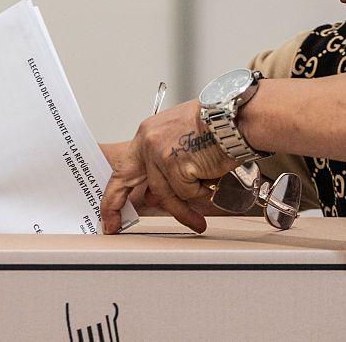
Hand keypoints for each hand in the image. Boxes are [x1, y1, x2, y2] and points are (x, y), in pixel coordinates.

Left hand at [100, 100, 239, 233]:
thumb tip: (157, 194)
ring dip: (183, 209)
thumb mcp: (182, 137)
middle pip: (127, 181)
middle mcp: (149, 140)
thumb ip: (166, 163)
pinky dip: (201, 191)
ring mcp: (160, 152)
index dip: (115, 192)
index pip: (125, 167)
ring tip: (198, 218)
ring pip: (165, 193)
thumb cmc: (217, 125)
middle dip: (114, 205)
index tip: (109, 212)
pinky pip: (186, 191)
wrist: (236, 118)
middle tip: (113, 226)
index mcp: (149, 133)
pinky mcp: (175, 164)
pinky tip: (211, 176)